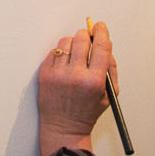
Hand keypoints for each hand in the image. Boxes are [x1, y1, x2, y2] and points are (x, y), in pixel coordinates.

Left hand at [37, 21, 117, 155]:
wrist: (63, 128)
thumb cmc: (86, 112)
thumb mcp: (108, 94)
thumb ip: (110, 69)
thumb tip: (106, 44)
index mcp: (94, 81)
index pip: (101, 47)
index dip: (102, 33)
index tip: (101, 27)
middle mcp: (75, 76)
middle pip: (81, 39)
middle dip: (86, 35)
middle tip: (87, 38)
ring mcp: (58, 74)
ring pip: (66, 42)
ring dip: (72, 44)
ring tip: (75, 54)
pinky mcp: (44, 74)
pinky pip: (54, 52)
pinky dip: (61, 54)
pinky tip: (64, 64)